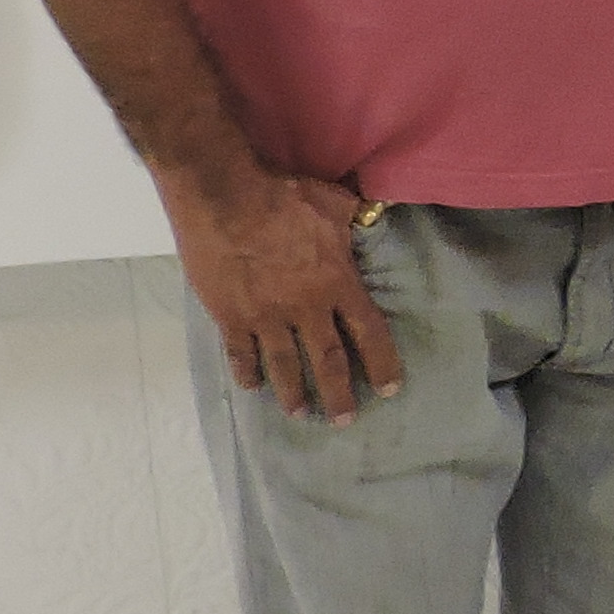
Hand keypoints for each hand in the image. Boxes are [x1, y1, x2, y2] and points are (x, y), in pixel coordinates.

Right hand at [168, 159, 403, 421]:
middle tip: (344, 420)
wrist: (223, 193)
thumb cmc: (282, 193)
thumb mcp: (334, 202)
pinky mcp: (229, 314)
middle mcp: (305, 308)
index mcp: (337, 283)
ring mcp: (265, 315)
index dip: (382, 363)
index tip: (390, 388)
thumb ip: (356, 216)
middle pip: (329, 361)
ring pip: (284, 365)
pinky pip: (240, 353)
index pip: (370, 333)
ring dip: (293, 392)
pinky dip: (246, 372)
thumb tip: (375, 213)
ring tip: (300, 413)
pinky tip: (251, 387)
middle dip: (339, 393)